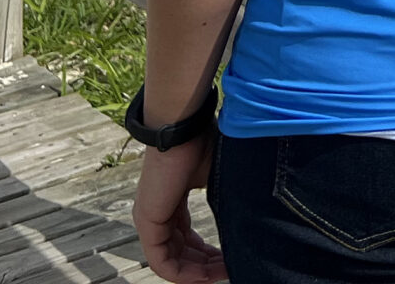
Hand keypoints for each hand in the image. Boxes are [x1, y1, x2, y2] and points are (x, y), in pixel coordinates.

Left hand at [132, 138, 225, 281]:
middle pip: (180, 252)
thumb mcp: (217, 178)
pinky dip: (184, 273)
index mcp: (171, 201)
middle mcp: (157, 213)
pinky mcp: (146, 222)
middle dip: (206, 266)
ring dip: (198, 272)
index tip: (232, 258)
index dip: (208, 253)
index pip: (185, 238)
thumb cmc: (203, 142)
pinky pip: (162, 261)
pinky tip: (206, 275)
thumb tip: (248, 218)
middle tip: (232, 269)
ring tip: (225, 273)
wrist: (184, 126)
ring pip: (171, 261)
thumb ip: (224, 200)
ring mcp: (149, 218)